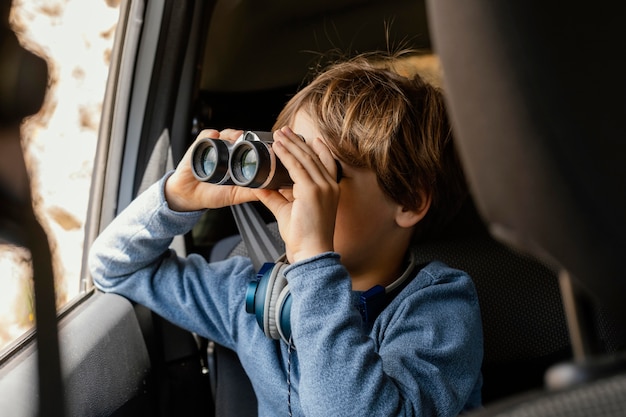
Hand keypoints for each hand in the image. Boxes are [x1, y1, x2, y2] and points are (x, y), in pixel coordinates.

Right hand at [165, 129, 258, 210]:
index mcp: (236, 161)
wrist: (189, 196)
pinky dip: (210, 135)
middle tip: (248, 139)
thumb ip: (251, 193)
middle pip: (238, 138)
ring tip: (235, 136)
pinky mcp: (198, 146)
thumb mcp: (235, 195)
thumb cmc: (212, 194)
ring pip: (224, 134)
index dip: (254, 145)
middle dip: (243, 137)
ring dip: (230, 133)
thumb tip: (270, 191)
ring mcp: (213, 148)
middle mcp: (226, 152)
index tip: (261, 144)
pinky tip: (215, 136)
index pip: (248, 148)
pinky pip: (205, 136)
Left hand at [255, 126, 340, 262]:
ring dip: (290, 144)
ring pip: (305, 158)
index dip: (316, 147)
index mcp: (330, 190)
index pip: (325, 161)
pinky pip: (296, 167)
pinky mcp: (312, 191)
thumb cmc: (304, 237)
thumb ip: (274, 197)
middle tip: (285, 130)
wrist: (311, 252)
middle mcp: (330, 186)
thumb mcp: (288, 211)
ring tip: (278, 134)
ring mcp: (323, 187)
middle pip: (313, 156)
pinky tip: (277, 147)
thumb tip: (260, 187)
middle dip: (297, 141)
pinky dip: (285, 155)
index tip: (305, 137)